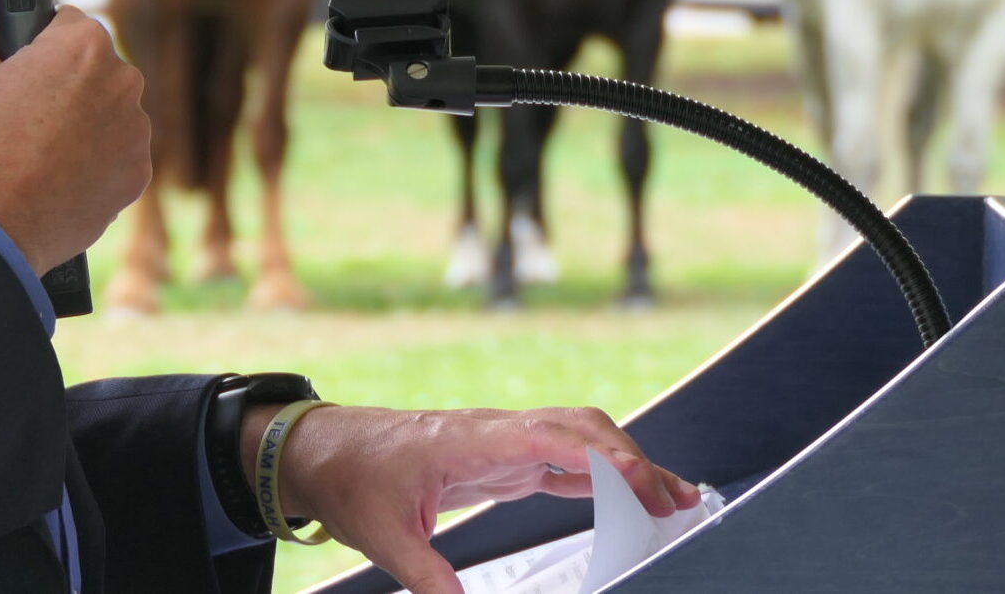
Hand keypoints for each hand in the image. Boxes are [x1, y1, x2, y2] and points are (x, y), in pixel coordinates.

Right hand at [0, 0, 150, 273]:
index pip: (69, 24)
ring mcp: (137, 127)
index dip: (42, 45)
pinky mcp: (139, 170)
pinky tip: (62, 175)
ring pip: (110, 111)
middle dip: (68, 83)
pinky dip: (98, 161)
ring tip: (42, 150)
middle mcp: (123, 79)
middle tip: (27, 114)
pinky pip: (119, 154)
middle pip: (95, 68)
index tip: (25, 69)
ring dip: (86, 123)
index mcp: (84, 44)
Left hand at [254, 405, 700, 593]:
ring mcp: (504, 441)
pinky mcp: (504, 457)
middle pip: (582, 429)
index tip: (642, 482)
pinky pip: (564, 459)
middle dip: (634, 458)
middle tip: (679, 500)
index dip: (600, 457)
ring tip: (672, 497)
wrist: (325, 446)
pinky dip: (602, 474)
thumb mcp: (381, 533)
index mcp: (473, 438)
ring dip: (626, 462)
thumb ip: (423, 576)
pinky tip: (629, 493)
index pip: (552, 437)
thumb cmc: (353, 477)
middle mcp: (498, 430)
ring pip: (580, 439)